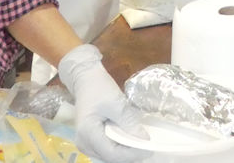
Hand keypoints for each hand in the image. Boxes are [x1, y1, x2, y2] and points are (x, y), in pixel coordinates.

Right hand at [58, 44, 148, 162]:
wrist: (85, 78)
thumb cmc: (99, 88)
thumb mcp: (116, 102)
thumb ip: (129, 122)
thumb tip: (144, 138)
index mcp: (88, 134)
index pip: (112, 153)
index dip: (131, 154)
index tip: (149, 148)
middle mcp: (84, 143)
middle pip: (110, 157)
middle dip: (130, 153)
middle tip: (148, 146)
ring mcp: (85, 143)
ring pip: (109, 155)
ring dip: (125, 151)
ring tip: (141, 143)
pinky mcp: (90, 140)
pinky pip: (106, 148)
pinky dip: (119, 146)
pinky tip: (130, 139)